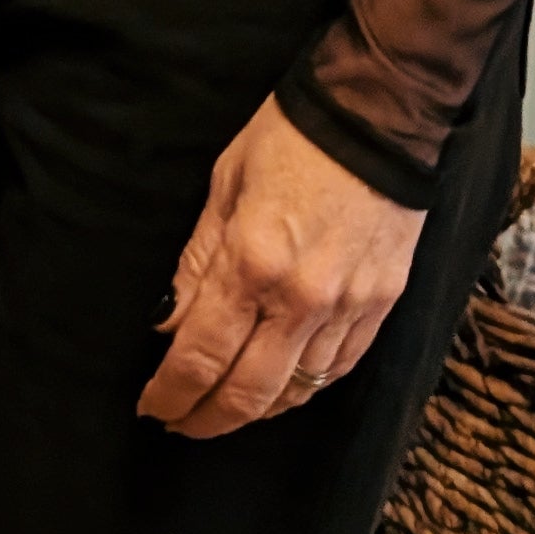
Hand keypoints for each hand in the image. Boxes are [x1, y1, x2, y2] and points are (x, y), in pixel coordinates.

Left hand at [138, 95, 422, 438]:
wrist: (380, 112)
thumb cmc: (292, 137)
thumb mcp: (225, 184)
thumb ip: (197, 261)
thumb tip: (169, 322)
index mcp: (252, 263)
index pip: (199, 357)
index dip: (169, 393)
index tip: (151, 405)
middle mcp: (301, 299)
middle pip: (247, 393)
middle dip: (205, 418)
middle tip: (180, 421)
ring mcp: (348, 307)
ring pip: (296, 391)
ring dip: (255, 410)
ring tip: (226, 407)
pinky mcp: (382, 304)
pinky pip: (339, 369)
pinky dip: (305, 387)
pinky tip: (283, 386)